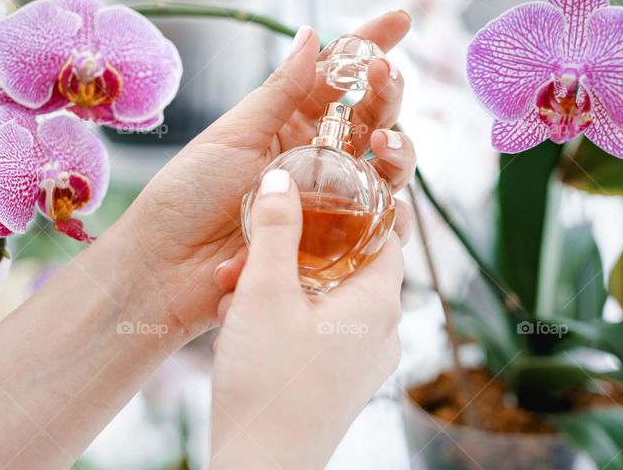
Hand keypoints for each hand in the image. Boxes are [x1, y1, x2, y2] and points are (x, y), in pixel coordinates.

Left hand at [116, 11, 415, 336]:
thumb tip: (312, 34)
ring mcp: (328, 199)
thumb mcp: (234, 134)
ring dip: (399, 151)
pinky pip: (378, 226)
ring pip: (385, 170)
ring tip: (386, 144)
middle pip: (373, 119)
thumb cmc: (187, 194)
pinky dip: (395, 213)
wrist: (165, 265)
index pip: (338, 77)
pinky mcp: (333, 243)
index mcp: (288, 122)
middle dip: (389, 94)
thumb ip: (280, 91)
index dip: (369, 46)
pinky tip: (391, 202)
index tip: (399, 19)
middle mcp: (315, 157)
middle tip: (386, 76)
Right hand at [209, 170, 403, 469]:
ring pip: (327, 302)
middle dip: (296, 255)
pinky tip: (241, 327)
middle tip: (254, 255)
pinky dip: (285, 321)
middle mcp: (382, 333)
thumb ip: (276, 230)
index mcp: (378, 302)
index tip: (319, 197)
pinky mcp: (340, 385)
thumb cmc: (267, 383)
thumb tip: (284, 181)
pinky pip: (319, 335)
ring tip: (235, 296)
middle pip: (349, 267)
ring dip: (282, 289)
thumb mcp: (264, 292)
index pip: (386, 235)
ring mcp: (363, 363)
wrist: (260, 468)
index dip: (355, 210)